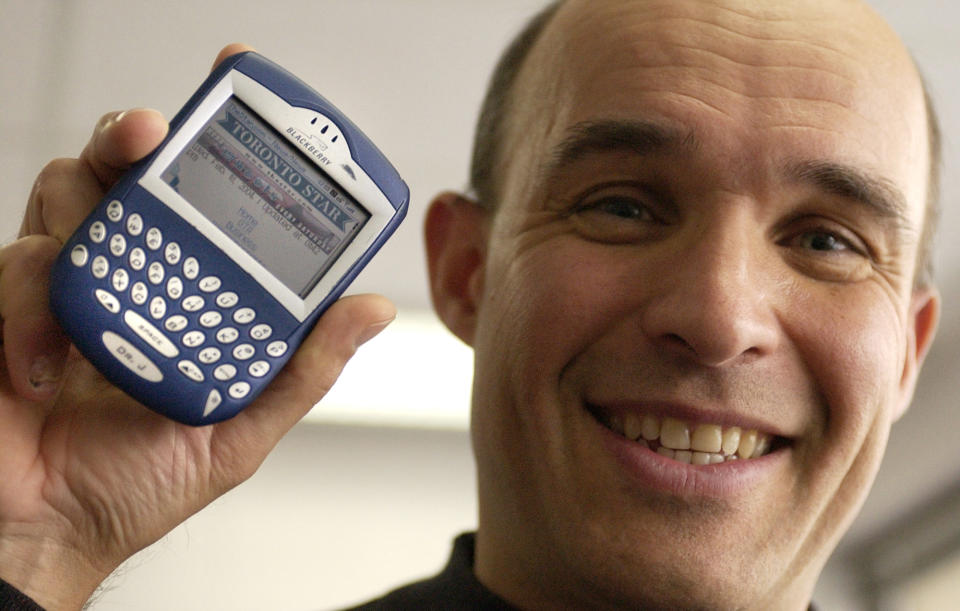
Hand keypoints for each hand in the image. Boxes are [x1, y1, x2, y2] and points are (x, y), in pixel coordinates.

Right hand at [0, 44, 395, 609]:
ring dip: (85, 206)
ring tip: (102, 246)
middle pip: (124, 170)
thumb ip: (302, 368)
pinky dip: (34, 308)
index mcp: (184, 293)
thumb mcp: (242, 427)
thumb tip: (368, 309)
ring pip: (64, 192)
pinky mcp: (6, 306)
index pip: (201, 199)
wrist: (52, 533)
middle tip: (153, 133)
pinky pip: (17, 267)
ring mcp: (62, 283)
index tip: (238, 94)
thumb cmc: (140, 482)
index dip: (216, 145)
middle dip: (136, 137)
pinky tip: (50, 369)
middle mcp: (124, 274)